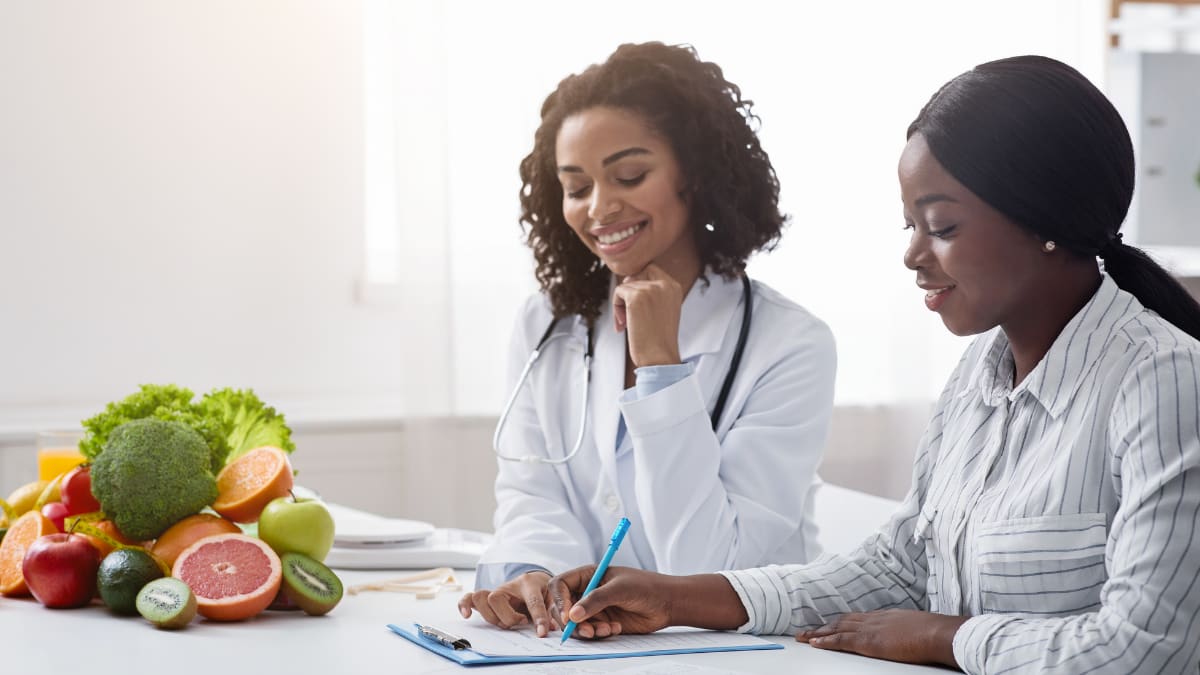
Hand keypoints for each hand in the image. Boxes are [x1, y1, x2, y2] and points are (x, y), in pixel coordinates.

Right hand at [458, 571, 557, 636]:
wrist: (534, 581)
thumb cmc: (542, 591)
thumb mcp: (552, 599)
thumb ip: (552, 612)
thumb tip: (551, 629)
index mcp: (529, 583)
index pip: (532, 601)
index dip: (538, 618)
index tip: (542, 633)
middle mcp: (509, 586)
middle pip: (496, 598)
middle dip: (507, 616)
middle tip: (521, 622)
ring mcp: (496, 591)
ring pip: (482, 599)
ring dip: (492, 616)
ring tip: (505, 623)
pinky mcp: (488, 598)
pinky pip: (469, 597)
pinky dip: (465, 605)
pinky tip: (467, 615)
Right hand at [548, 566, 747, 639]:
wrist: (667, 603)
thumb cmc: (645, 587)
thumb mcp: (619, 589)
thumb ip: (595, 601)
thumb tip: (572, 615)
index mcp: (588, 575)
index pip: (561, 585)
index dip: (559, 600)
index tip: (567, 615)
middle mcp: (588, 591)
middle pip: (564, 608)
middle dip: (572, 621)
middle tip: (586, 630)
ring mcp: (595, 608)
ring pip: (576, 623)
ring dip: (587, 630)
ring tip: (605, 630)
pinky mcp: (603, 622)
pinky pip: (590, 632)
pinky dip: (598, 634)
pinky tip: (615, 629)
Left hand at [611, 264, 683, 367]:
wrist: (659, 357)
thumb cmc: (658, 339)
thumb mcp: (662, 309)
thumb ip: (652, 293)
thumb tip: (628, 280)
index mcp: (674, 287)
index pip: (650, 270)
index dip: (639, 283)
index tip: (636, 306)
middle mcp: (665, 284)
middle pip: (637, 274)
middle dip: (629, 291)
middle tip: (629, 314)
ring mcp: (651, 289)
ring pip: (625, 286)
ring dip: (621, 305)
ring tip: (627, 324)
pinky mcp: (636, 296)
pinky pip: (618, 292)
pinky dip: (616, 308)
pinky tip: (623, 324)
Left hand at [795, 609, 967, 667]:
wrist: (938, 633)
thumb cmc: (935, 633)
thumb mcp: (918, 627)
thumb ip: (907, 630)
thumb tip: (909, 635)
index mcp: (885, 616)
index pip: (858, 618)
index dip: (842, 621)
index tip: (831, 624)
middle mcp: (874, 619)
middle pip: (843, 621)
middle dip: (824, 626)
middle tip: (808, 630)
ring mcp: (870, 629)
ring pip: (837, 629)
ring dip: (818, 633)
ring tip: (803, 637)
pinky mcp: (868, 642)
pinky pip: (841, 641)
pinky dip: (825, 641)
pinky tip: (814, 643)